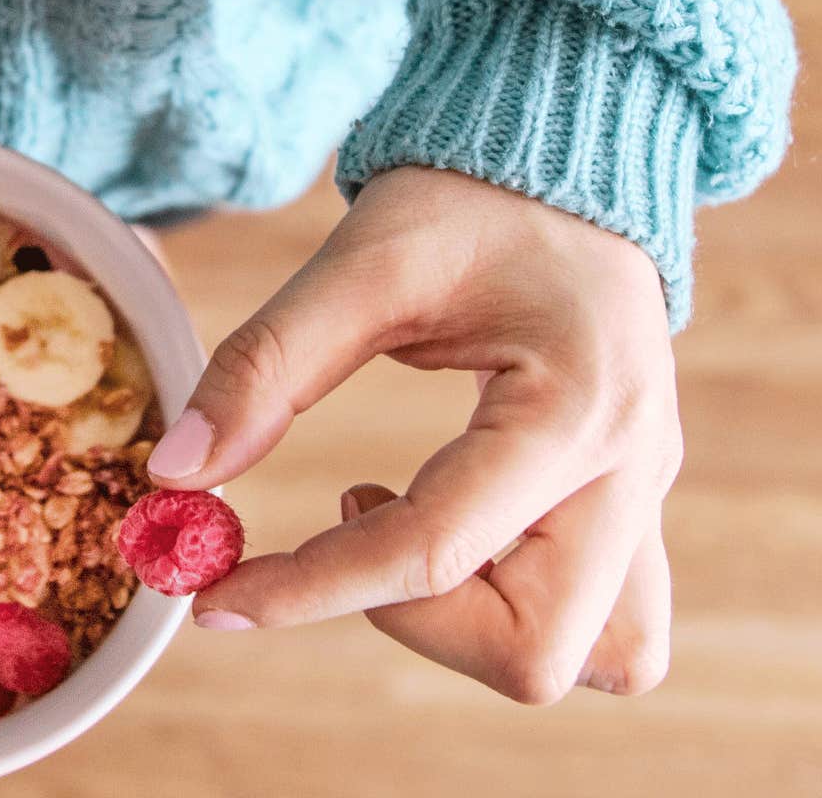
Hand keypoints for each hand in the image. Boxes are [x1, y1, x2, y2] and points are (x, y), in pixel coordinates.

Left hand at [148, 167, 681, 703]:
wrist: (563, 165)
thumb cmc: (468, 203)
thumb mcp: (360, 263)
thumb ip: (265, 366)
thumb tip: (176, 474)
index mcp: (575, 407)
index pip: (432, 552)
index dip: (308, 589)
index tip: (212, 599)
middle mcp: (632, 471)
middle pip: (536, 653)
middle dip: (410, 623)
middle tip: (337, 532)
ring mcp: (645, 498)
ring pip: (596, 657)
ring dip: (477, 630)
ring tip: (401, 527)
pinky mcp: (632, 509)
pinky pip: (605, 626)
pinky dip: (515, 612)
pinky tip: (446, 532)